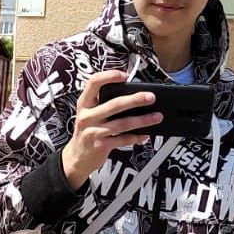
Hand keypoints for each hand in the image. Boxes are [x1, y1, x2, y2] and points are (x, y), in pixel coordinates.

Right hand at [61, 71, 164, 190]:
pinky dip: (136, 137)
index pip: (94, 83)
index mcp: (84, 104)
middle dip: (135, 99)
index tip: (124, 75)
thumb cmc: (87, 133)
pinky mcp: (101, 146)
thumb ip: (103, 104)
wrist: (76, 158)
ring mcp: (93, 132)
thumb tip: (132, 96)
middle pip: (114, 104)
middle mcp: (87, 116)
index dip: (109, 76)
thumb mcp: (89, 114)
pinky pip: (122, 140)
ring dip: (142, 120)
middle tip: (151, 97)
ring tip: (156, 116)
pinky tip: (145, 134)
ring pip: (122, 123)